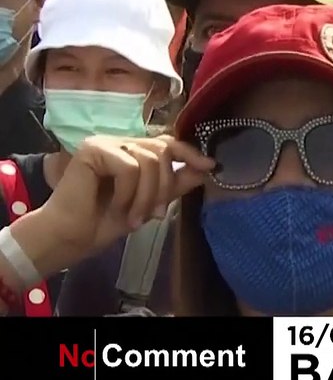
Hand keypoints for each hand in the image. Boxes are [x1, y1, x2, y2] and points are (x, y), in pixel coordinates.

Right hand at [19, 136, 213, 271]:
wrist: (73, 237)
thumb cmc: (107, 220)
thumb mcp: (151, 201)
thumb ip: (176, 183)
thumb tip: (207, 168)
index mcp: (132, 151)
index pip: (168, 143)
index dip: (191, 153)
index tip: (211, 167)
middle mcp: (120, 142)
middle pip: (162, 151)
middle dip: (164, 186)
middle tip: (155, 215)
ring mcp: (105, 142)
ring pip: (148, 160)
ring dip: (147, 196)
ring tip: (135, 218)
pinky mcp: (92, 149)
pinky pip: (129, 167)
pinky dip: (128, 193)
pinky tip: (117, 207)